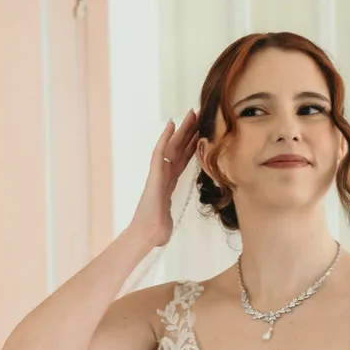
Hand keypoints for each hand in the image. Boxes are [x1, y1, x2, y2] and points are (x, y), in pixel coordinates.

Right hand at [127, 112, 199, 249]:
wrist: (147, 236)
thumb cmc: (156, 232)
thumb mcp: (170, 220)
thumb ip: (171, 217)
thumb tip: (169, 227)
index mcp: (169, 184)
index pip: (184, 160)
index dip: (193, 145)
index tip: (203, 131)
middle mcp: (164, 175)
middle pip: (179, 149)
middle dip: (190, 131)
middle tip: (200, 114)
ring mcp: (159, 174)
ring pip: (172, 147)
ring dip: (182, 130)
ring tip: (191, 113)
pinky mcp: (155, 175)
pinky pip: (160, 153)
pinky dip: (165, 138)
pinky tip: (171, 125)